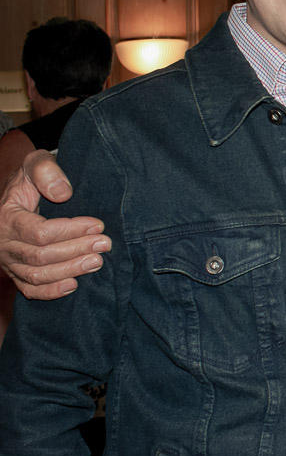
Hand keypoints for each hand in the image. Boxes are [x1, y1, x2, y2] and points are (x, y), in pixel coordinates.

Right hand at [0, 150, 109, 298]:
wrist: (22, 193)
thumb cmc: (33, 178)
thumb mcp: (36, 164)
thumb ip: (46, 171)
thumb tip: (63, 193)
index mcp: (7, 218)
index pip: (39, 232)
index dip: (70, 231)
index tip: (98, 225)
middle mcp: (4, 243)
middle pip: (40, 256)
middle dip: (76, 251)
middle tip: (105, 244)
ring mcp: (9, 261)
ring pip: (37, 275)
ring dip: (69, 271)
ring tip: (97, 262)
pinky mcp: (17, 273)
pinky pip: (30, 289)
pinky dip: (51, 291)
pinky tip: (74, 285)